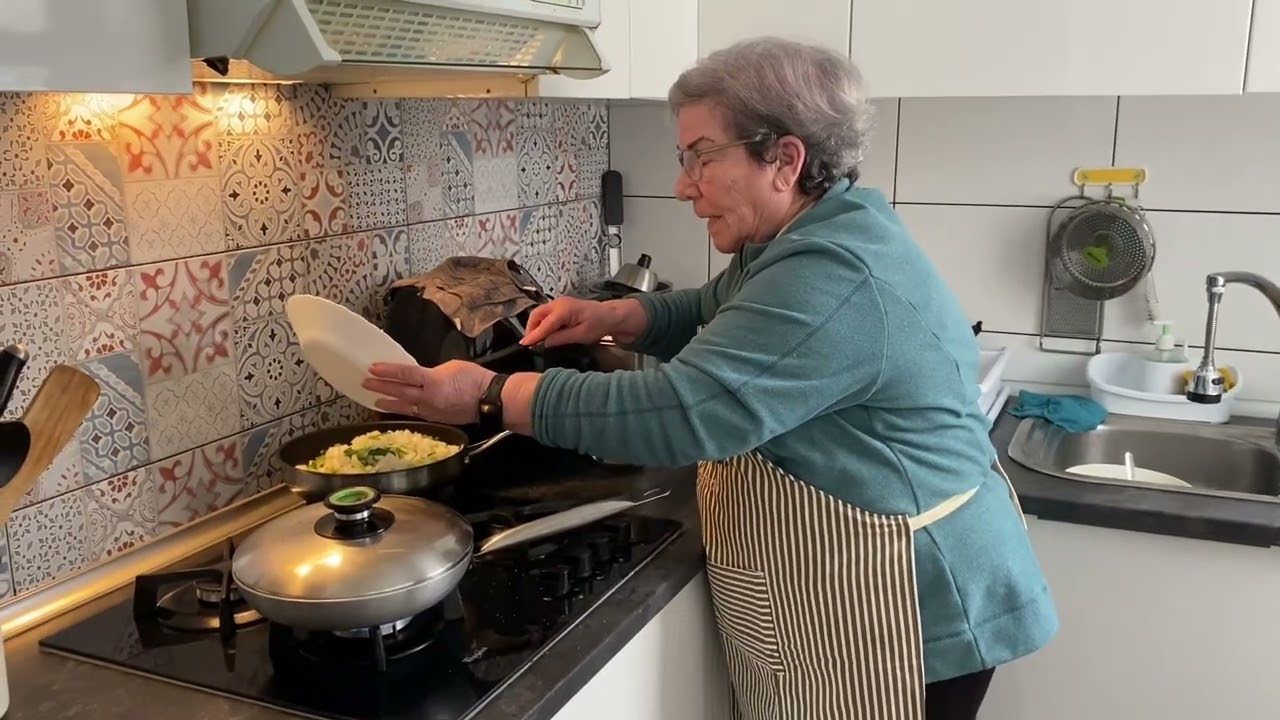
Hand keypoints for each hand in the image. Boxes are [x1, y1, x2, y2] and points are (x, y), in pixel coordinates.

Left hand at [361, 360, 495, 424]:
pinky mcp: (436, 419)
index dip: (387, 371)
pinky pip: (414, 414)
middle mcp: (428, 398)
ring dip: (388, 402)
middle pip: (399, 391)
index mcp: (432, 381)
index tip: (372, 368)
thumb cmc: (475, 380)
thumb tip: (423, 377)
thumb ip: (433, 372)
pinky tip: (397, 409)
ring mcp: (431, 411)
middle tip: (365, 382)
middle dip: (381, 386)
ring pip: (404, 406)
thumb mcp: (452, 366)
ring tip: (374, 400)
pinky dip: (403, 410)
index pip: (404, 374)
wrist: (490, 400)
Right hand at [523, 297, 645, 346]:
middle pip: (536, 315)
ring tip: (536, 340)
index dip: (533, 335)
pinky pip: (546, 314)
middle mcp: (559, 303)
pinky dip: (542, 323)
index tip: (524, 344)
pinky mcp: (561, 307)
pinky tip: (545, 334)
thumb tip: (545, 342)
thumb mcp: (581, 335)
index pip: (543, 324)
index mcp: (564, 310)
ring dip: (536, 326)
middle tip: (530, 343)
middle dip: (531, 329)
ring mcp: (560, 303)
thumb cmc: (600, 323)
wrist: (611, 315)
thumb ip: (561, 338)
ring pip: (540, 314)